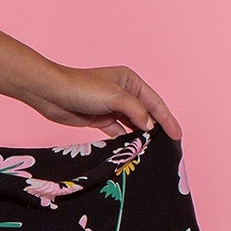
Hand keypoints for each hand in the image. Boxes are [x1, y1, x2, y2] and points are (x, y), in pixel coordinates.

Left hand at [31, 63, 181, 141]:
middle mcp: (123, 93)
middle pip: (145, 113)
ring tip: (152, 150)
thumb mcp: (115, 97)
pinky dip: (125, 138)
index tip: (177, 136)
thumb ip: (137, 111)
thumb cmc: (83, 89)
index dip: (168, 119)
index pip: (155, 102)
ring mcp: (111, 106)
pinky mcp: (100, 118)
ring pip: (132, 123)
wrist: (52, 94)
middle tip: (168, 146)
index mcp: (130, 81)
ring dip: (141, 135)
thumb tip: (149, 126)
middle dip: (156, 128)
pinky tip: (132, 148)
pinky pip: (118, 131)